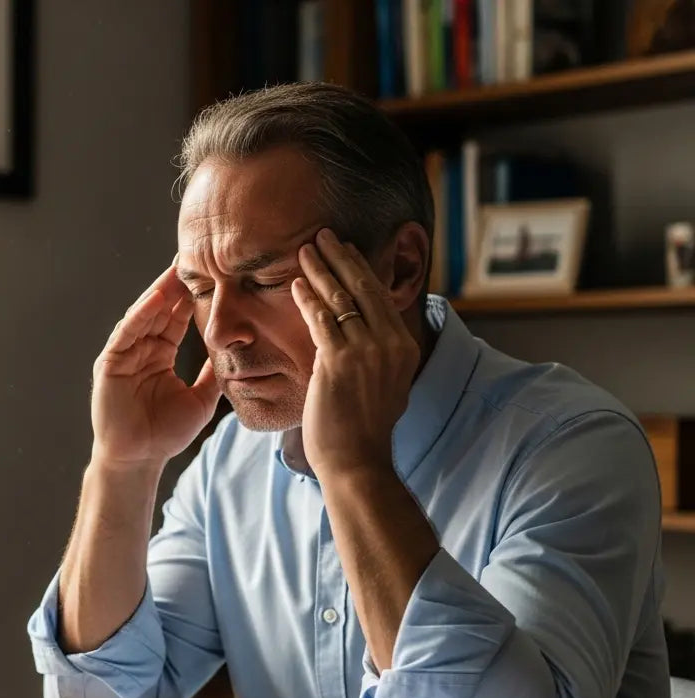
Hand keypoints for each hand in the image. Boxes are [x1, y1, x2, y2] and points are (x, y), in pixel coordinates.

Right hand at [91, 263, 220, 469]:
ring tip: (176, 270)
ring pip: (143, 315)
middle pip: (160, 309)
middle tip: (193, 256)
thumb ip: (214, 374)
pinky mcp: (110, 363)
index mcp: (159, 354)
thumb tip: (237, 354)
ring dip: (160, 292)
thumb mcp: (202, 399)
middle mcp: (141, 348)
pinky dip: (140, 315)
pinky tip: (155, 299)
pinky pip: (126, 333)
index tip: (211, 272)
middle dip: (176, 284)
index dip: (192, 295)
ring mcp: (124, 354)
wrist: (140, 458)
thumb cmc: (166, 433)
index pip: (177, 317)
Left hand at [290, 228, 419, 479]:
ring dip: (320, 270)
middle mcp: (390, 344)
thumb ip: (378, 355)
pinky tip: (296, 284)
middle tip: (322, 235)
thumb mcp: (384, 385)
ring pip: (340, 299)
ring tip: (304, 250)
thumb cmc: (362, 429)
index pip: (380, 297)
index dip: (359, 269)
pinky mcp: (339, 362)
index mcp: (403, 347)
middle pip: (363, 288)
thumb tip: (366, 335)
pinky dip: (308, 299)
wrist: (356, 461)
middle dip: (340, 257)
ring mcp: (366, 352)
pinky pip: (321, 320)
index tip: (344, 249)